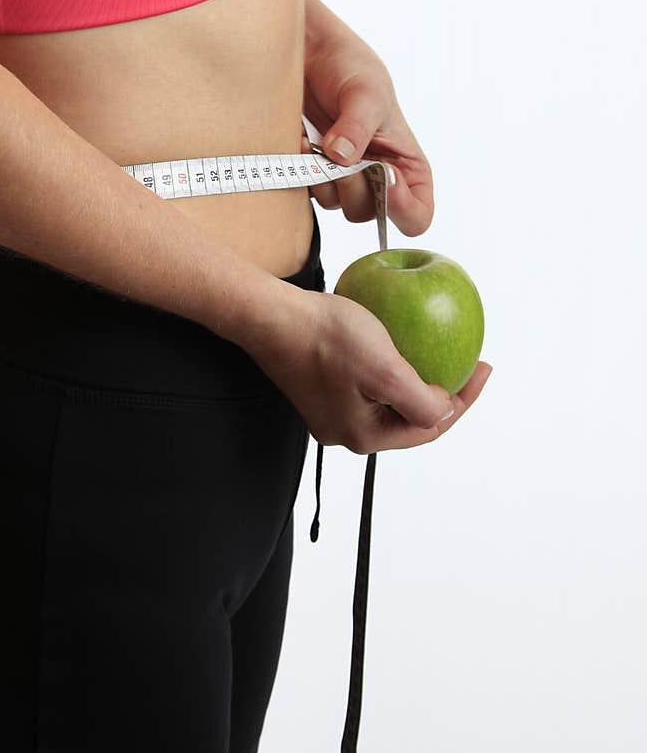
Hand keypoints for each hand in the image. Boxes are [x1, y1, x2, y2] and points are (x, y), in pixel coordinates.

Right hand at [245, 282, 492, 454]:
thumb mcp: (385, 370)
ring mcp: (331, 409)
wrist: (270, 317)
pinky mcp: (322, 386)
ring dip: (418, 378)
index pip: (428, 427)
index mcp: (363, 436)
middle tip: (467, 360)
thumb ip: (421, 401)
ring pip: (389, 399)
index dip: (462, 400)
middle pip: (409, 417)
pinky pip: (369, 382)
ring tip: (440, 352)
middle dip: (441, 392)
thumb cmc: (327, 339)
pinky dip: (392, 366)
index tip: (483, 367)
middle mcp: (346, 430)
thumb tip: (444, 410)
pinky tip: (401, 340)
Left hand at [302, 17, 434, 236]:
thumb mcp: (365, 93)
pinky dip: (302, 173)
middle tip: (339, 157)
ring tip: (314, 144)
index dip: (403, 209)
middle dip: (353, 187)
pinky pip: (309, 190)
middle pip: (369, 212)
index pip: (417, 214)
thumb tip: (341, 159)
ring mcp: (345, 176)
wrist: (311, 54)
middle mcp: (378, 176)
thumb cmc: (352, 67)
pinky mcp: (315, 171)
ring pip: (336, 205)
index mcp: (406, 164)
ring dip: (323, 179)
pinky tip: (301, 142)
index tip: (386, 180)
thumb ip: (357, 128)